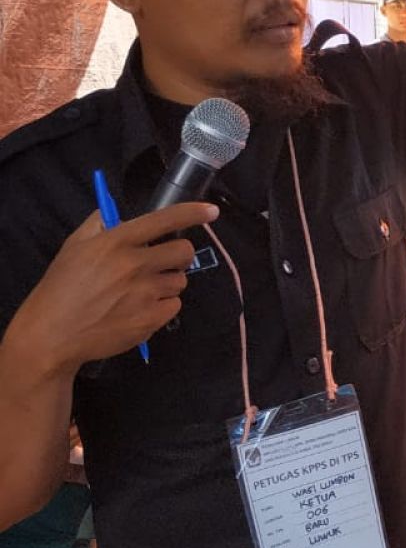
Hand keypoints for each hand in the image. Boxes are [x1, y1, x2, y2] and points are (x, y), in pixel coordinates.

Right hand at [9, 203, 219, 374]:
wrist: (51, 335)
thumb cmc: (61, 287)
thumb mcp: (74, 247)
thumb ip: (99, 224)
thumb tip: (119, 213)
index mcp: (116, 242)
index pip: (164, 220)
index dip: (193, 213)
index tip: (211, 211)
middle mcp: (134, 264)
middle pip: (184, 251)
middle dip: (178, 256)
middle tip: (162, 263)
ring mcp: (144, 293)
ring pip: (180, 281)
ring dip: (166, 284)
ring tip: (139, 292)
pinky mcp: (150, 319)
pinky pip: (174, 305)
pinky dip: (161, 307)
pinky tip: (138, 310)